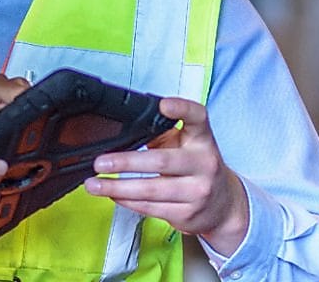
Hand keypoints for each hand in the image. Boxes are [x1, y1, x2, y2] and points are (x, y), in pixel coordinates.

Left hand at [81, 97, 249, 255]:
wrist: (224, 205)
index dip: (182, 109)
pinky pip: (151, 208)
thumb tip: (122, 129)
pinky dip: (127, 201)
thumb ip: (160, 134)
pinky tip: (113, 195)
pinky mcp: (188, 214)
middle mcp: (204, 164)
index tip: (163, 104)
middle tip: (100, 162)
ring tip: (94, 184)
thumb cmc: (196, 167)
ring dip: (118, 187)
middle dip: (126, 162)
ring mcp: (197, 192)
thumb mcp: (186, 145)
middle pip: (161, 161)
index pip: (198, 118)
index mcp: (203, 140)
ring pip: (152, 190)